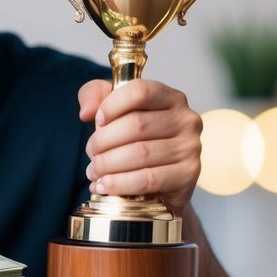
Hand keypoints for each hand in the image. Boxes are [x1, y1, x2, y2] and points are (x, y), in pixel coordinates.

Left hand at [77, 78, 202, 213]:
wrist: (160, 182)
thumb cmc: (136, 140)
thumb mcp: (114, 110)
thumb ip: (94, 96)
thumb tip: (87, 112)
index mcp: (171, 98)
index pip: (141, 91)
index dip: (112, 105)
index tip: (96, 120)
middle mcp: (186, 119)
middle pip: (136, 125)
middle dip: (104, 140)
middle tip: (91, 152)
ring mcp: (190, 148)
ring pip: (139, 153)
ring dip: (107, 164)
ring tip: (93, 171)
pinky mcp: (187, 175)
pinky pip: (147, 179)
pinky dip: (119, 183)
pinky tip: (104, 185)